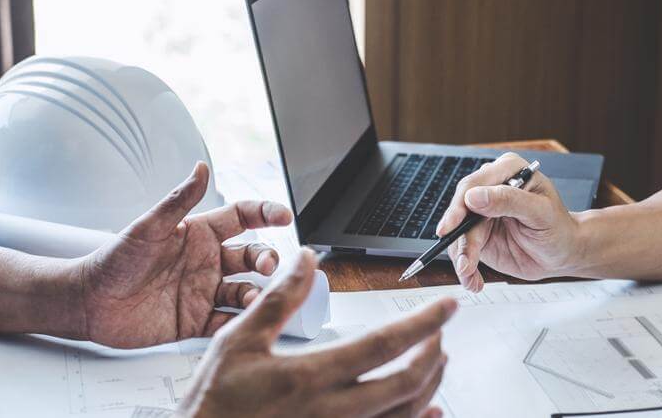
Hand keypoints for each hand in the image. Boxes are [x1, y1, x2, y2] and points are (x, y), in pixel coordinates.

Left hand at [78, 162, 292, 347]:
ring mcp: (204, 291)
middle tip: (268, 266)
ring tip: (253, 297)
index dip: (266, 213)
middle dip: (267, 259)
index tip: (284, 216)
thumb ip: (178, 199)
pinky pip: (226, 321)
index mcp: (199, 234)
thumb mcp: (148, 227)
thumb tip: (202, 166)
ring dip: (256, 293)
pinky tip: (243, 321)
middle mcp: (207, 261)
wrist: (89, 302)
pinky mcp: (196, 321)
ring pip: (245, 290)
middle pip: (252, 255)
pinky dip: (239, 322)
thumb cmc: (113, 259)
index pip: (242, 217)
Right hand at [178, 249, 455, 417]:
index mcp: (310, 377)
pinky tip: (428, 409)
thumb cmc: (214, 402)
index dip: (423, 323)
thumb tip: (306, 259)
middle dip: (433, 353)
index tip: (447, 306)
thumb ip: (277, 299)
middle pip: (407, 382)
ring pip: (404, 414)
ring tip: (437, 361)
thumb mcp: (237, 341)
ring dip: (429, 385)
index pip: (383, 345)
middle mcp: (332, 412)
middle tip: (442, 332)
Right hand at [437, 152, 577, 290]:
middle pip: (460, 209)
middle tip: (463, 262)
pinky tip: (474, 280)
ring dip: (462, 257)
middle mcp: (490, 189)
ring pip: (458, 232)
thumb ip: (509, 200)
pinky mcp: (477, 234)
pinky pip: (462, 249)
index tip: (450, 226)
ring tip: (471, 275)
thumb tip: (474, 197)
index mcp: (507, 171)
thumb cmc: (559, 228)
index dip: (459, 206)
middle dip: (458, 238)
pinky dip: (465, 268)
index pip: (474, 184)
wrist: (562, 253)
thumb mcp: (540, 212)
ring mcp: (481, 213)